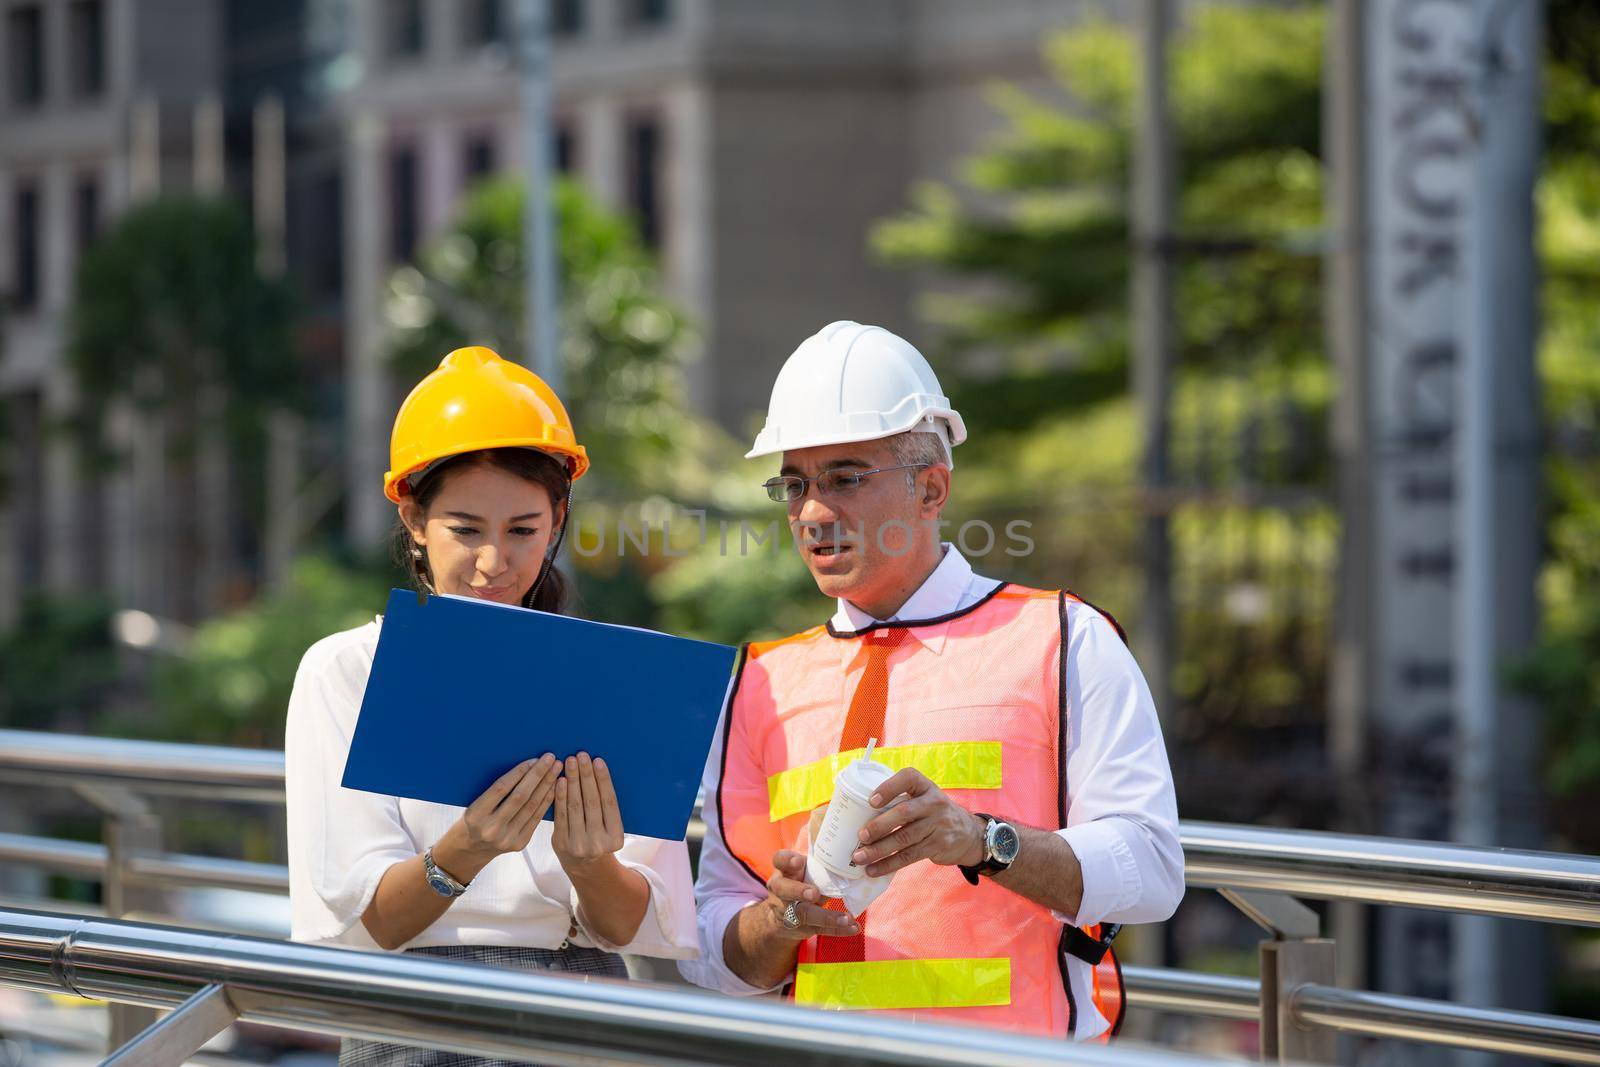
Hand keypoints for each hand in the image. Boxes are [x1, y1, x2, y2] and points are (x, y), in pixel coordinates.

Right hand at [436, 754, 560, 877]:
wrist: (473, 847)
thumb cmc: (475, 817)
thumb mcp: (475, 803)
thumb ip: (494, 790)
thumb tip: (524, 765)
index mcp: (475, 815)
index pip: (500, 788)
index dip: (518, 772)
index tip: (533, 759)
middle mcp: (491, 828)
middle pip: (520, 797)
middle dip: (537, 775)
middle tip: (550, 758)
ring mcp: (506, 838)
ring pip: (531, 806)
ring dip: (546, 785)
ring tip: (556, 769)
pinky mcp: (519, 843)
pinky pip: (536, 817)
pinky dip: (546, 800)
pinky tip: (554, 786)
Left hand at [552, 752, 624, 872]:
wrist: (584, 866)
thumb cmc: (599, 837)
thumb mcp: (610, 829)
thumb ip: (606, 808)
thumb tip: (597, 771)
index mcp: (616, 838)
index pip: (610, 803)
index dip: (603, 780)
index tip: (598, 761)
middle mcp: (598, 843)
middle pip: (592, 802)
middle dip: (586, 776)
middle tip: (581, 755)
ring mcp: (578, 844)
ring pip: (575, 806)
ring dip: (572, 781)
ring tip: (570, 762)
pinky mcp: (561, 843)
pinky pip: (560, 815)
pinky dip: (560, 795)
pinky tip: (559, 780)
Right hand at [763, 845, 859, 942]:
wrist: (783, 914)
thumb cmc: (801, 882)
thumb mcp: (804, 871)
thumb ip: (820, 866)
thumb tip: (852, 863)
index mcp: (784, 870)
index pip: (780, 860)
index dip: (787, 860)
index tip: (799, 861)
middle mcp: (781, 890)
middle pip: (785, 890)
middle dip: (799, 891)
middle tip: (814, 893)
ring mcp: (789, 911)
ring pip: (804, 914)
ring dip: (826, 917)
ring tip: (846, 918)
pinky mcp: (801, 927)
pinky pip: (820, 929)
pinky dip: (839, 929)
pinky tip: (853, 928)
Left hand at [850, 767, 985, 876]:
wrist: (970, 834)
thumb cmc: (934, 813)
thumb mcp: (926, 798)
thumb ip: (903, 800)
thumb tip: (861, 815)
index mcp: (926, 786)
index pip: (908, 778)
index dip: (889, 787)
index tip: (871, 801)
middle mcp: (934, 803)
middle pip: (903, 813)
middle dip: (879, 826)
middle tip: (860, 836)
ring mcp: (938, 825)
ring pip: (904, 838)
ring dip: (879, 850)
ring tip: (859, 857)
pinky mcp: (937, 846)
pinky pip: (909, 856)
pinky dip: (889, 864)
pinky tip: (873, 869)